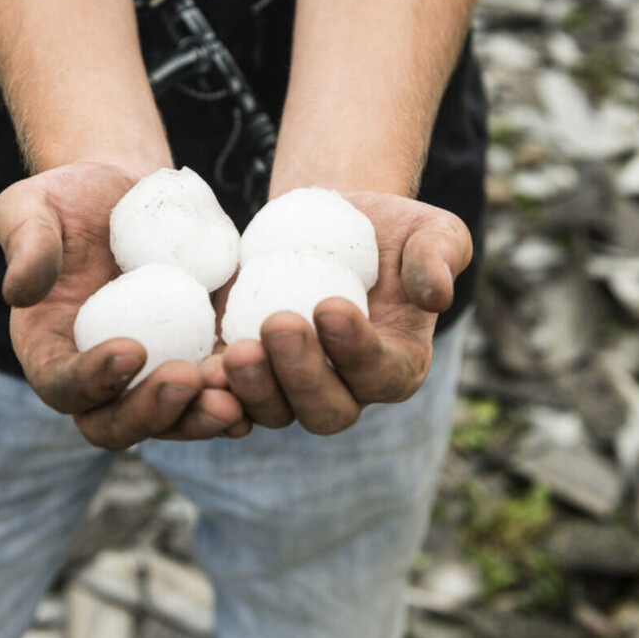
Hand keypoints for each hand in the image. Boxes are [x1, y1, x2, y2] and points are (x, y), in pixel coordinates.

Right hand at [0, 163, 250, 448]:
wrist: (127, 194)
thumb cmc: (68, 199)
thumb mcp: (30, 207)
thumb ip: (24, 244)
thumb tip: (19, 291)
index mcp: (49, 352)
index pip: (63, 386)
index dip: (92, 380)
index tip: (130, 349)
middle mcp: (98, 380)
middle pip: (117, 425)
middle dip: (154, 412)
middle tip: (188, 379)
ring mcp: (150, 377)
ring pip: (173, 421)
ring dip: (201, 417)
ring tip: (233, 399)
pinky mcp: (195, 360)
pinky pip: (215, 394)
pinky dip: (239, 397)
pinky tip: (264, 383)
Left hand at [210, 192, 471, 434]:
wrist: (324, 225)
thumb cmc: (389, 230)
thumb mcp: (432, 230)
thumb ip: (442, 257)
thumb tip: (436, 294)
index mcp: (397, 366)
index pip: (381, 373)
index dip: (357, 350)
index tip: (331, 305)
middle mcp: (346, 390)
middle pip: (326, 410)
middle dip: (301, 376)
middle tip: (279, 325)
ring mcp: (291, 389)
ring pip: (273, 411)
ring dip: (253, 389)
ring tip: (236, 351)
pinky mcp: (248, 375)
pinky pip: (230, 399)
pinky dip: (213, 394)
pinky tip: (197, 372)